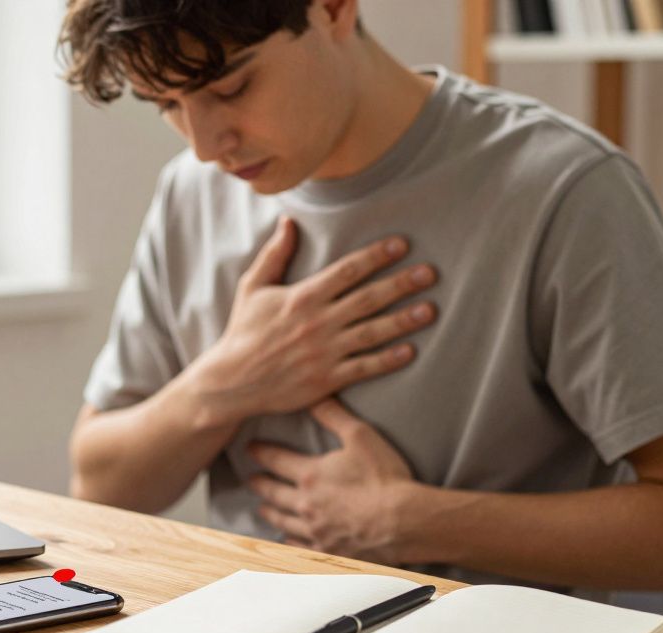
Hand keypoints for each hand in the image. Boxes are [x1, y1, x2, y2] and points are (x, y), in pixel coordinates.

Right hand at [187, 216, 437, 427]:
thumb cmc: (243, 332)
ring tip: (431, 309)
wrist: (232, 381)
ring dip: (404, 320)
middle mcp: (317, 322)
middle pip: (368, 298)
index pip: (347, 270)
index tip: (402, 245)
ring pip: (373, 332)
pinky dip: (388, 359)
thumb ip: (274, 254)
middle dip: (402, 283)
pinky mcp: (326, 380)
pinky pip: (364, 367)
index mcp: (302, 297)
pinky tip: (410, 350)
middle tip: (430, 273)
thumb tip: (288, 221)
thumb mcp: (253, 287)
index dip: (376, 255)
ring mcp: (324, 352)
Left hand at [248, 399, 422, 564]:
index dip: (260, 452)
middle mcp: (306, 504)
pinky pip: (299, 547)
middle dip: (260, 484)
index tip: (249, 449)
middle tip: (251, 480)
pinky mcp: (327, 550)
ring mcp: (315, 530)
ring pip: (283, 520)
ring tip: (262, 509)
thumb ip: (334, 415)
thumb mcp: (361, 436)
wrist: (404, 521)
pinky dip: (289, 542)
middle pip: (274, 493)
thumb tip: (316, 396)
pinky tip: (285, 540)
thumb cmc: (385, 478)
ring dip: (270, 513)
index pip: (276, 460)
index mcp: (311, 475)